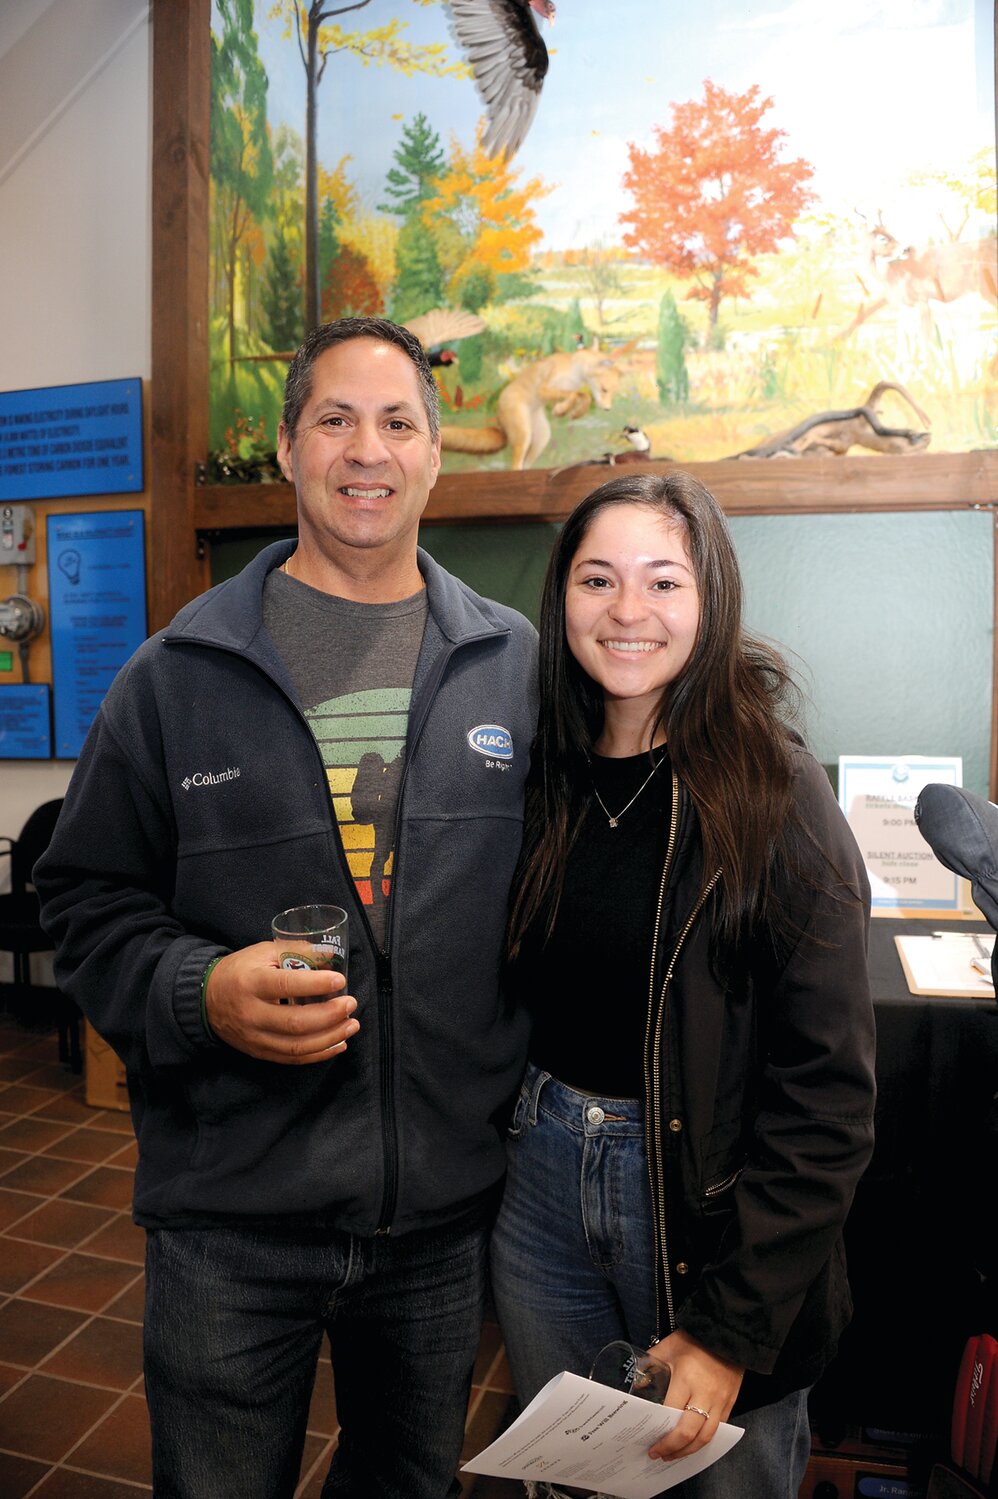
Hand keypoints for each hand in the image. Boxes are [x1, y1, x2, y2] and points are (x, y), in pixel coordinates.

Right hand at [204, 943, 358, 1064]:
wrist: (205, 998)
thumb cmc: (240, 970)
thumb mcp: (263, 952)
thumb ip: (296, 951)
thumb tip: (331, 955)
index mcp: (252, 983)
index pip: (287, 985)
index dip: (316, 984)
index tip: (340, 980)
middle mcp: (252, 1013)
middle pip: (296, 1022)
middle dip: (329, 1015)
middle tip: (350, 1004)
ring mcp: (255, 1037)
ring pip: (297, 1046)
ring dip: (330, 1038)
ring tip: (351, 1025)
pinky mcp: (259, 1051)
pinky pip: (292, 1059)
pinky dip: (319, 1054)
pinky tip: (338, 1044)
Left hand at [644, 1330, 742, 1460]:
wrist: (727, 1332)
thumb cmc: (695, 1339)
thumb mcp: (668, 1347)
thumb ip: (651, 1364)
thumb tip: (637, 1384)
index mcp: (686, 1380)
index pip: (672, 1415)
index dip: (662, 1435)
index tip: (650, 1445)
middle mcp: (705, 1395)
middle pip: (690, 1434)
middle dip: (673, 1450)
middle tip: (660, 1456)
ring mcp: (720, 1401)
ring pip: (707, 1437)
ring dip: (689, 1451)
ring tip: (675, 1456)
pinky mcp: (730, 1403)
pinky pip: (718, 1429)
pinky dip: (705, 1440)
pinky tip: (693, 1444)